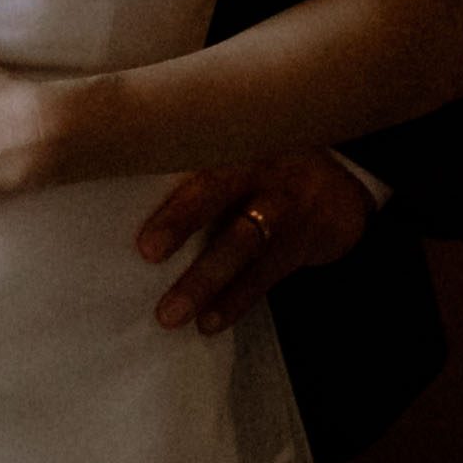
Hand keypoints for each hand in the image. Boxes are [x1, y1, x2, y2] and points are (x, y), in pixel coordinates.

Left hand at [134, 149, 371, 333]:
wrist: (341, 193)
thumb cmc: (263, 173)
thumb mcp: (240, 152)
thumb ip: (198, 163)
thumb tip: (121, 186)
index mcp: (236, 140)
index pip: (196, 150)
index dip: (166, 167)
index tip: (137, 199)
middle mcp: (262, 166)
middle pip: (219, 189)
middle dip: (182, 220)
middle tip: (148, 251)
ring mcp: (286, 203)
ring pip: (243, 241)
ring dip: (205, 279)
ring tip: (170, 314)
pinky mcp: (304, 241)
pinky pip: (265, 274)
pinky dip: (236, 300)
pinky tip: (209, 322)